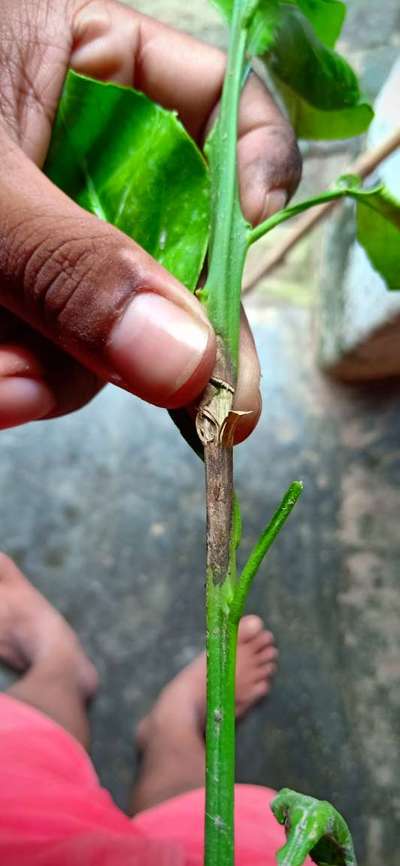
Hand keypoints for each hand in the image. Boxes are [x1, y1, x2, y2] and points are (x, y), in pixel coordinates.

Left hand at [0, 0, 300, 439]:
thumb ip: (75, 262)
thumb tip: (187, 359)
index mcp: (85, 68)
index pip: (215, 104)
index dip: (254, 163)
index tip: (254, 227)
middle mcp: (80, 158)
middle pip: (173, 243)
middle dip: (165, 327)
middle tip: (214, 415)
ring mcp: (51, 232)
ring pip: (111, 316)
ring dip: (66, 370)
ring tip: (3, 390)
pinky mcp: (19, 295)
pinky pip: (56, 350)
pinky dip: (25, 380)